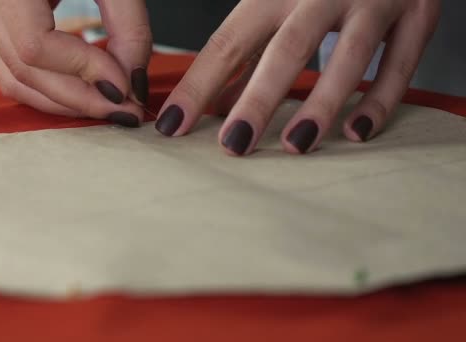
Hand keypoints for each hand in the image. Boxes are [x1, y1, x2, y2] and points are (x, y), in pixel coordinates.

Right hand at [0, 0, 151, 126]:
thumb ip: (127, 23)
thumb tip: (134, 79)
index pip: (36, 46)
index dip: (85, 72)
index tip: (128, 86)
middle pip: (25, 73)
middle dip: (82, 100)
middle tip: (127, 113)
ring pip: (15, 81)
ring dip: (65, 102)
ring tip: (109, 107)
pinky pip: (13, 71)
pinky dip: (50, 89)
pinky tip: (85, 91)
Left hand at [155, 0, 439, 154]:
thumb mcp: (275, 7)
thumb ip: (248, 54)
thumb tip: (218, 107)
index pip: (230, 42)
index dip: (199, 85)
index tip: (173, 126)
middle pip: (286, 49)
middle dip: (257, 100)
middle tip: (233, 146)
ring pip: (348, 54)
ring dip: (321, 104)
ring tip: (295, 146)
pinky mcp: (417, 13)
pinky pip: (401, 61)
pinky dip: (380, 100)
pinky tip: (357, 134)